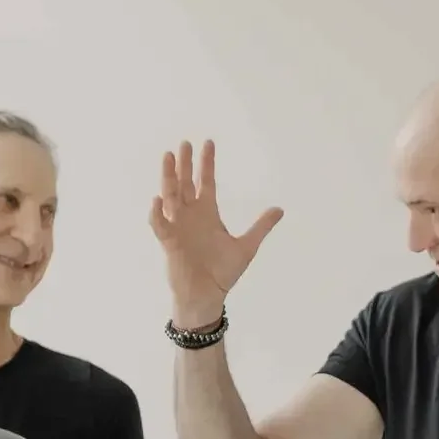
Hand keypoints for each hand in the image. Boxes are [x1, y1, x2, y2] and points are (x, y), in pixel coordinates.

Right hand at [147, 140, 283, 325]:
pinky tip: (158, 200)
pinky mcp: (169, 242)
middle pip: (185, 183)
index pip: (205, 182)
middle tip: (184, 143)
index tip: (208, 142)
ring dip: (168, 178)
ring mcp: (178, 227)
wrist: (208, 295)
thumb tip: (280, 209)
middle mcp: (191, 216)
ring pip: (170, 196)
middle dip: (184, 164)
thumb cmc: (223, 272)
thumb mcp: (246, 246)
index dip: (206, 163)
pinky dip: (157, 213)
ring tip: (168, 158)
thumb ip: (261, 227)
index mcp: (208, 213)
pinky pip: (160, 224)